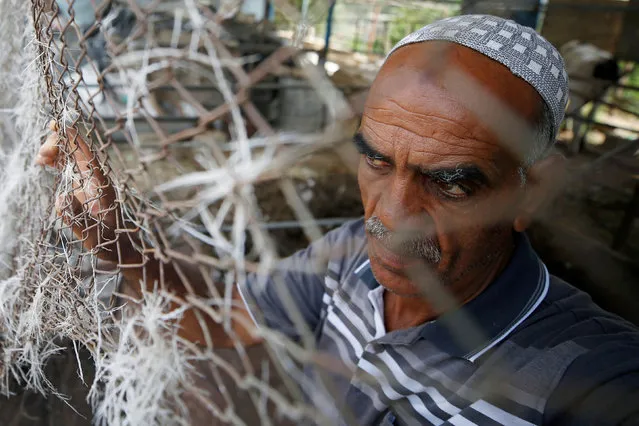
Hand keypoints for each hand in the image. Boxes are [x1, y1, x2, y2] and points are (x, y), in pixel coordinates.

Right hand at [37, 120, 132, 262]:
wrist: (122, 248)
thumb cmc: (110, 243)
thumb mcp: (93, 236)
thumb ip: (75, 218)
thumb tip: (60, 197)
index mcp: (102, 187)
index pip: (87, 157)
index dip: (74, 140)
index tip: (59, 126)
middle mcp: (97, 180)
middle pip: (78, 152)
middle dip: (60, 145)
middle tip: (42, 155)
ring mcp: (90, 182)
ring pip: (72, 157)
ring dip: (56, 152)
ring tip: (40, 158)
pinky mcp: (83, 187)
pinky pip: (69, 167)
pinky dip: (57, 161)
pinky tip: (45, 162)